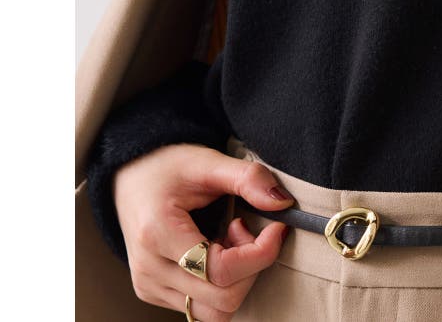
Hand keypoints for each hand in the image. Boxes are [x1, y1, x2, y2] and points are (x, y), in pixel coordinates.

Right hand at [112, 142, 295, 319]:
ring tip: (230, 240)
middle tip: (246, 227)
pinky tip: (218, 249)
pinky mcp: (155, 293)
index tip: (277, 226)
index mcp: (158, 235)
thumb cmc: (168, 166)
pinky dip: (222, 284)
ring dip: (237, 279)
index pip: (220, 271)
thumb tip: (283, 203)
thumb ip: (248, 178)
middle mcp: (149, 270)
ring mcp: (149, 287)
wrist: (131, 175)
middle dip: (251, 266)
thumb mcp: (208, 161)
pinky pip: (201, 308)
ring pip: (214, 312)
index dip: (260, 253)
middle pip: (223, 299)